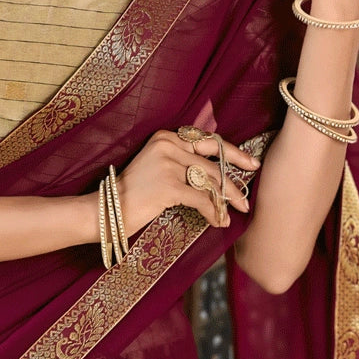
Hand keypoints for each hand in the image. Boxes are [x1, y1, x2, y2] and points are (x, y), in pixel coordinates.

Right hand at [115, 129, 259, 234]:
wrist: (107, 209)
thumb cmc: (134, 192)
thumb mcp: (157, 166)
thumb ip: (182, 161)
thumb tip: (217, 175)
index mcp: (167, 137)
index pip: (209, 142)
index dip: (233, 154)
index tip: (251, 164)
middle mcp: (168, 145)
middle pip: (213, 163)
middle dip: (234, 183)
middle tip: (246, 198)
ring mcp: (168, 164)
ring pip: (210, 182)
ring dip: (226, 201)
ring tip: (233, 213)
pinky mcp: (169, 185)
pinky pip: (202, 199)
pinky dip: (213, 212)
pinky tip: (218, 222)